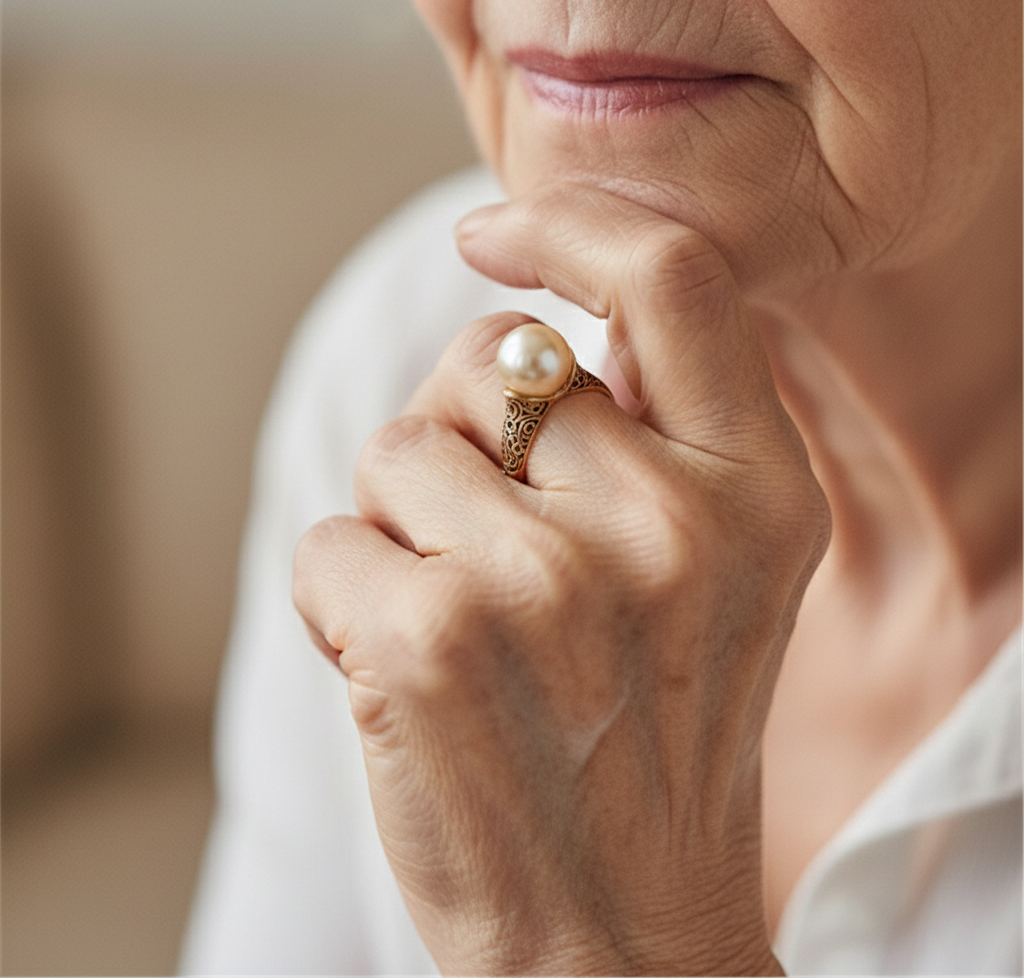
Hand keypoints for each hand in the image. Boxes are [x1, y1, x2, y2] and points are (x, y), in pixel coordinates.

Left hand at [293, 184, 828, 974]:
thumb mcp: (721, 575)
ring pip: (397, 452)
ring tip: (470, 635)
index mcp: (758, 490)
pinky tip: (412, 681)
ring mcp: (549, 582)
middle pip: (486, 365)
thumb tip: (530, 321)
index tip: (494, 234)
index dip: (571, 225)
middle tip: (500, 560)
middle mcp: (668, 524)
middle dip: (462, 439)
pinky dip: (345, 599)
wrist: (618, 929)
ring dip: (403, 530)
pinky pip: (331, 540)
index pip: (673, 279)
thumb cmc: (651, 735)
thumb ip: (655, 435)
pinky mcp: (432, 640)